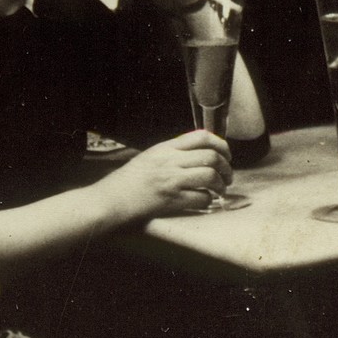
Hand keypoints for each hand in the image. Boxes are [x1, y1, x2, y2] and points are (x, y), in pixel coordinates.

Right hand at [96, 129, 232, 221]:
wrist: (110, 200)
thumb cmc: (128, 182)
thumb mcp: (150, 157)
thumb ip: (172, 153)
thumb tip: (199, 155)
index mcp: (165, 148)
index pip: (201, 136)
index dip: (221, 144)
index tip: (225, 155)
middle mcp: (169, 161)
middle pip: (211, 156)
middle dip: (226, 167)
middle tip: (227, 176)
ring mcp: (170, 180)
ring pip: (210, 176)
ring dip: (220, 184)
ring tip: (219, 190)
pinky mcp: (170, 200)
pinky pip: (201, 198)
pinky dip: (208, 200)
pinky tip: (204, 201)